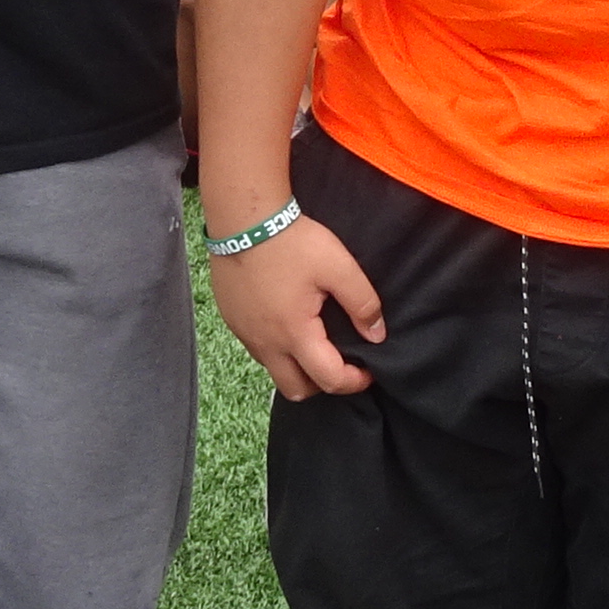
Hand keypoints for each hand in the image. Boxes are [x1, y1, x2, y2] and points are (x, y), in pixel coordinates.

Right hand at [213, 216, 384, 400]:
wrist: (242, 218)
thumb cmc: (291, 242)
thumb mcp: (338, 267)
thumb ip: (362, 303)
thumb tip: (376, 334)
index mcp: (295, 334)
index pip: (329, 379)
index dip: (355, 381)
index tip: (368, 369)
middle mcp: (266, 343)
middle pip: (295, 389)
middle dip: (322, 384)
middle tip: (340, 361)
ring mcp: (245, 333)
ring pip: (274, 370)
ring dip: (298, 366)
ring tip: (316, 340)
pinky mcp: (233, 319)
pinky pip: (258, 349)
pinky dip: (278, 348)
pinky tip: (289, 321)